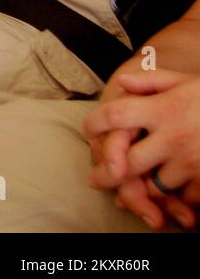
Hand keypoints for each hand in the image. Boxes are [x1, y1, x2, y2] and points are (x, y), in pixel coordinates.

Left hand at [84, 70, 199, 229]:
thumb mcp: (187, 80)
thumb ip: (152, 81)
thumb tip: (123, 83)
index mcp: (164, 109)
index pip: (115, 115)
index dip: (95, 123)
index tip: (89, 129)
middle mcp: (173, 137)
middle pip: (127, 163)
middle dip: (107, 174)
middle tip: (96, 179)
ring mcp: (192, 161)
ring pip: (154, 185)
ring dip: (143, 187)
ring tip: (132, 187)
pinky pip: (185, 197)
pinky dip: (176, 198)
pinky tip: (171, 195)